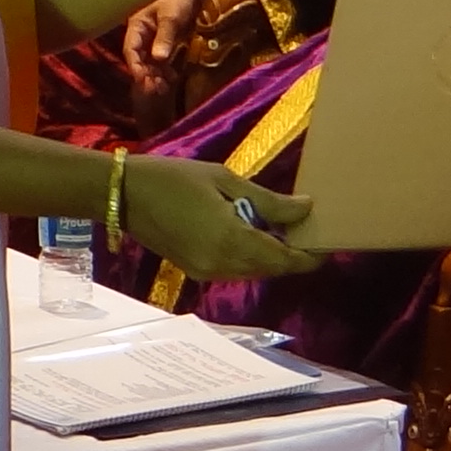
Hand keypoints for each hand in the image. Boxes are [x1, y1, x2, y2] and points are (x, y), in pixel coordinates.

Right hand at [120, 155, 321, 279]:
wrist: (124, 195)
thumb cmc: (174, 178)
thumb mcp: (225, 181)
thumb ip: (268, 201)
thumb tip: (306, 209)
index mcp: (232, 240)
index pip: (283, 259)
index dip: (308, 257)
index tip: (326, 246)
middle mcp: (222, 264)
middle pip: (270, 269)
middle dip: (292, 256)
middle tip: (308, 233)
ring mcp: (206, 271)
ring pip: (253, 271)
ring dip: (271, 257)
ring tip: (283, 231)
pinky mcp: (195, 270)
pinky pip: (234, 270)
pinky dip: (250, 257)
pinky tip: (253, 234)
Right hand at [127, 0, 197, 79]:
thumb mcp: (171, 15)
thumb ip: (164, 36)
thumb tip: (158, 59)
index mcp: (137, 25)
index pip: (131, 50)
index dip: (136, 67)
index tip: (144, 81)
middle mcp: (142, 32)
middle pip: (139, 58)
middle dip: (146, 75)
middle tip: (157, 89)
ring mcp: (154, 35)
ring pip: (150, 59)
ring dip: (156, 74)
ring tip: (164, 87)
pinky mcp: (166, 37)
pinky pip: (161, 56)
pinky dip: (165, 67)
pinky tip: (172, 77)